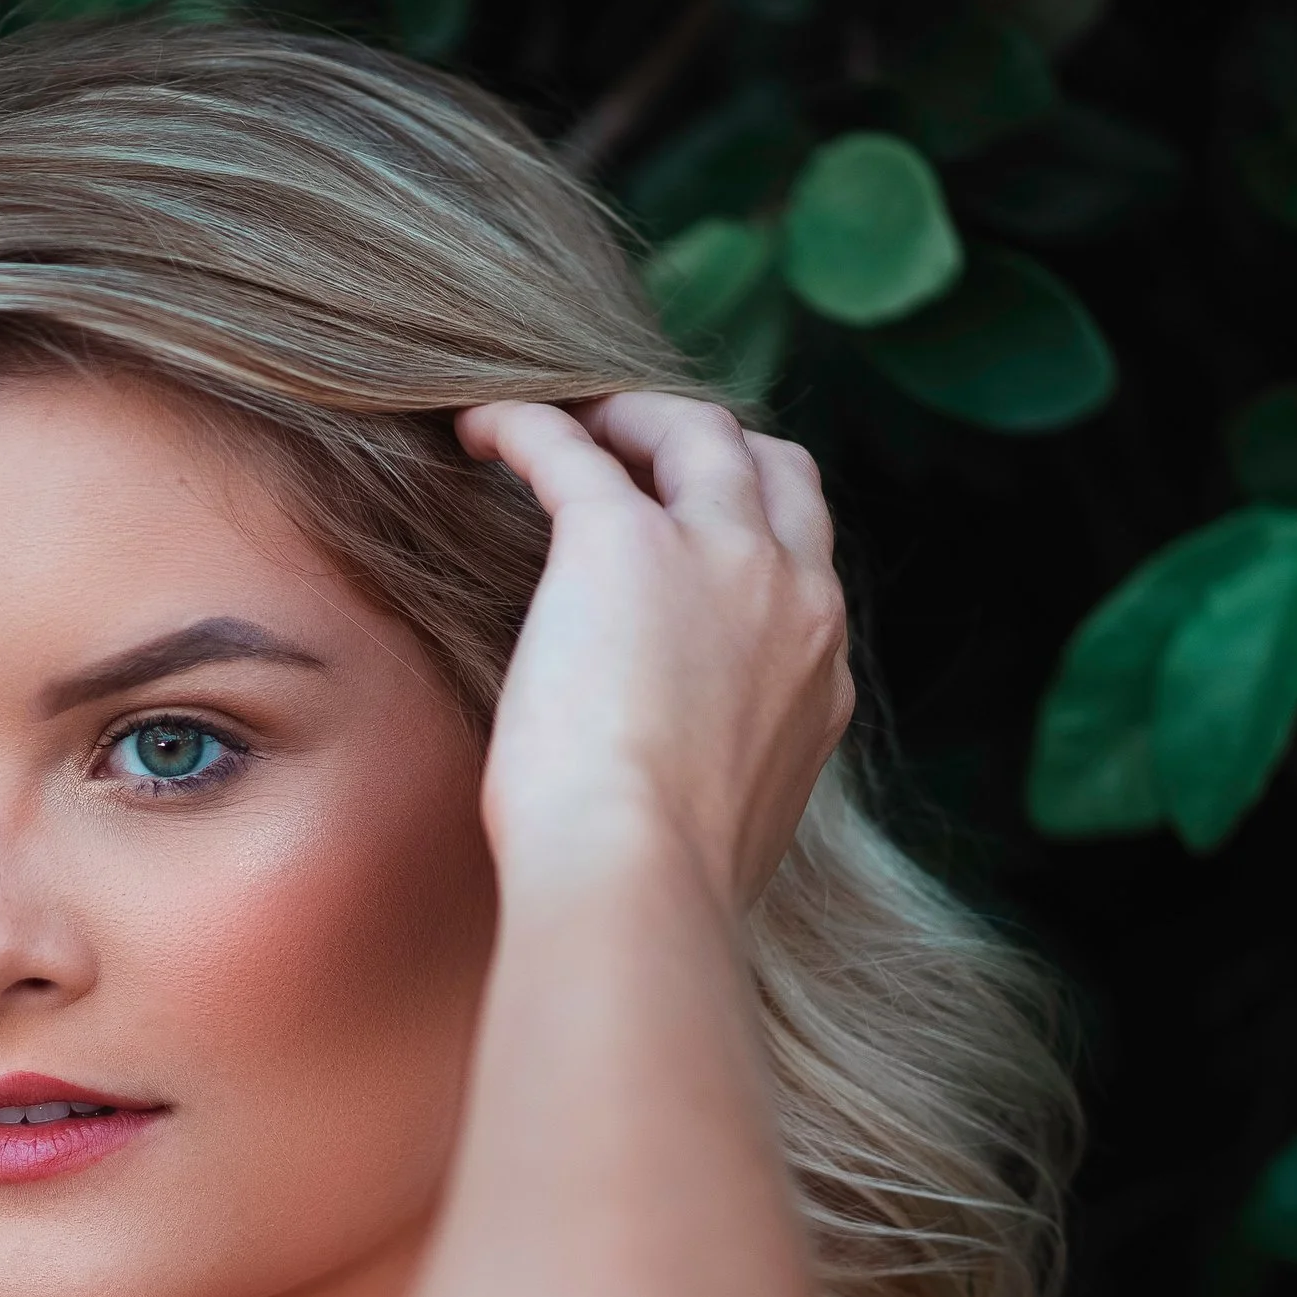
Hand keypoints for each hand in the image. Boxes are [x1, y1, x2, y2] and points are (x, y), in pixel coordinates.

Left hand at [458, 393, 852, 908]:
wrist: (639, 880)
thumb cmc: (663, 883)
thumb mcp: (738, 817)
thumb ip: (733, 767)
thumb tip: (686, 792)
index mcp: (819, 666)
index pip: (802, 555)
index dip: (747, 521)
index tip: (690, 525)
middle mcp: (793, 595)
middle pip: (769, 466)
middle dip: (705, 442)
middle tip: (628, 445)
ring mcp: (718, 557)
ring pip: (692, 429)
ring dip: (628, 413)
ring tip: (564, 421)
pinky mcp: (622, 542)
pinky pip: (570, 448)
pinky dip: (523, 426)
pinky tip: (476, 429)